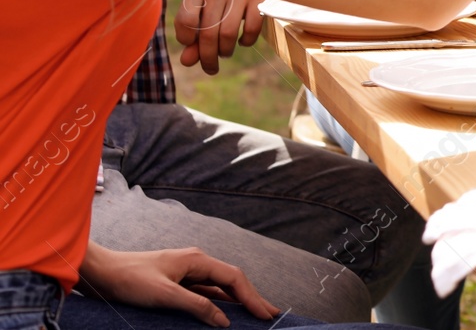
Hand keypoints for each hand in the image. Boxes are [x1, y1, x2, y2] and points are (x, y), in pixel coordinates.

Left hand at [78, 243, 279, 327]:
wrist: (101, 273)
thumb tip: (224, 319)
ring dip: (236, 301)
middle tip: (270, 313)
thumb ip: (196, 305)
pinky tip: (224, 314)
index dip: (252, 297)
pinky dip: (218, 304)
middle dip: (251, 297)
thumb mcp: (164, 294)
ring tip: (253, 314)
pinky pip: (204, 294)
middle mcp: (195, 264)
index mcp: (197, 260)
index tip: (265, 314)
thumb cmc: (129, 280)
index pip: (234, 278)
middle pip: (231, 281)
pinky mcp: (175, 284)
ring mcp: (186, 273)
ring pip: (219, 288)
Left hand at [173, 0, 266, 74]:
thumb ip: (192, 38)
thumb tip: (187, 61)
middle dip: (208, 56)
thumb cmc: (217, 1)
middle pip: (208, 33)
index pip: (185, 21)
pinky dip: (246, 42)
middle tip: (210, 67)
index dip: (186, 39)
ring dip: (225, 51)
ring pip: (228, 34)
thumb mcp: (200, 14)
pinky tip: (242, 41)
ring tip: (225, 52)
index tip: (191, 43)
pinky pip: (251, 29)